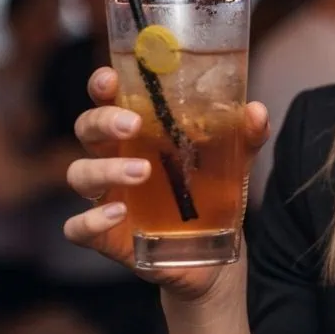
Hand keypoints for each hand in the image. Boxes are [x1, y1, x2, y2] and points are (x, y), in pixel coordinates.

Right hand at [61, 67, 270, 302]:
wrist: (214, 255)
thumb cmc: (212, 194)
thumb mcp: (234, 161)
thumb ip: (246, 136)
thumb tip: (256, 111)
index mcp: (139, 133)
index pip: (109, 100)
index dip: (102, 86)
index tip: (110, 78)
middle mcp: (115, 159)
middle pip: (87, 130)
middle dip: (102, 121)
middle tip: (133, 125)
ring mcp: (106, 197)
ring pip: (79, 175)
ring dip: (105, 170)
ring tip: (141, 172)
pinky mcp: (105, 236)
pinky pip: (78, 227)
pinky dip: (92, 220)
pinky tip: (118, 213)